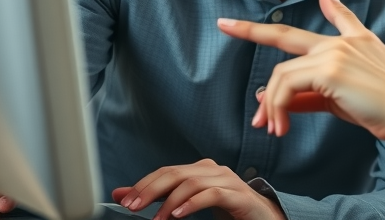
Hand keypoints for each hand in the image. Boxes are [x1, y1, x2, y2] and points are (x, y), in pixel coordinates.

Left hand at [112, 159, 284, 219]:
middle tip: (133, 207)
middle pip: (176, 173)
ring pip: (192, 182)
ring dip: (170, 201)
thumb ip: (159, 197)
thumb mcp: (187, 204)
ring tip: (158, 219)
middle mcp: (214, 170)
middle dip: (151, 190)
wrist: (263, 218)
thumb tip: (122, 194)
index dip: (144, 184)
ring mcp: (228, 180)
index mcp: (201, 169)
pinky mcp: (238, 195)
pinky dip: (192, 203)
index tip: (126, 201)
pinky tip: (179, 215)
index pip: (167, 170)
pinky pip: (212, 194)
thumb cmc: (227, 210)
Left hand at [218, 0, 384, 151]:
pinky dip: (277, 108)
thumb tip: (272, 97)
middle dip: (252, 29)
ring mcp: (334, 52)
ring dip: (270, 105)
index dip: (329, 3)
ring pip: (282, 75)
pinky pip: (286, 87)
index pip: (339, 15)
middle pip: (287, 35)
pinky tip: (281, 126)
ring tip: (271, 128)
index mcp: (357, 42)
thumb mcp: (348, 99)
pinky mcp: (329, 68)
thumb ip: (313, 94)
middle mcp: (343, 42)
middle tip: (225, 25)